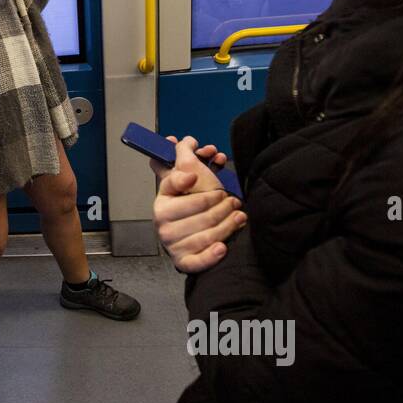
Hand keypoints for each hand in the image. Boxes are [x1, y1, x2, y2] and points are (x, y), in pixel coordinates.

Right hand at [151, 136, 245, 273]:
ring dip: (227, 226)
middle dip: (222, 206)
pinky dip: (210, 255)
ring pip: (205, 236)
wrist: (190, 237)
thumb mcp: (184, 179)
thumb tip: (184, 140)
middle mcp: (163, 226)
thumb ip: (183, 157)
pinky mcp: (184, 262)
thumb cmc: (189, 204)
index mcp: (162, 204)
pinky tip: (223, 247)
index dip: (202, 191)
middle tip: (234, 200)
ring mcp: (173, 245)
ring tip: (240, 216)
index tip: (213, 186)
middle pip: (201, 215)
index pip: (184, 196)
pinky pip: (197, 261)